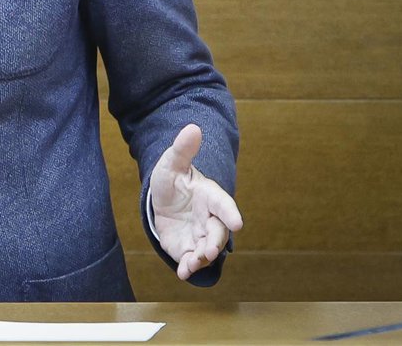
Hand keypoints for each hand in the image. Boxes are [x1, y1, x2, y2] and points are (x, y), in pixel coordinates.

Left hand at [150, 124, 242, 281]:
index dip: (230, 213)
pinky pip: (191, 261)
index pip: (223, 204)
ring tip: (192, 264)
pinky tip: (183, 273)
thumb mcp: (172, 163)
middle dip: (215, 242)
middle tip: (210, 250)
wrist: (164, 200)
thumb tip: (193, 127)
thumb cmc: (173, 180)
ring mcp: (200, 235)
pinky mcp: (188, 249)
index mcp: (210, 196)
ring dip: (202, 259)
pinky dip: (189, 268)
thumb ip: (183, 149)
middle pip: (218, 232)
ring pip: (207, 250)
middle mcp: (209, 219)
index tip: (237, 222)